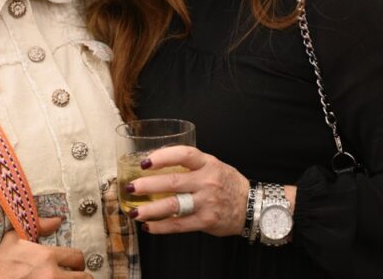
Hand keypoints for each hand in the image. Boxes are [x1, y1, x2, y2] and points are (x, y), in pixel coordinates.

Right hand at [0, 217, 89, 278]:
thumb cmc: (0, 264)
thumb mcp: (14, 240)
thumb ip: (38, 227)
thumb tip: (57, 220)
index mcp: (47, 256)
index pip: (77, 257)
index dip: (78, 262)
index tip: (74, 266)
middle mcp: (52, 274)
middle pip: (83, 278)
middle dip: (80, 277)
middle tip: (73, 277)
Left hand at [126, 146, 249, 236]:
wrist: (251, 206)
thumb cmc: (227, 183)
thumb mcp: (213, 165)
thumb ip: (190, 164)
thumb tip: (158, 162)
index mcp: (208, 163)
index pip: (183, 155)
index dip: (162, 156)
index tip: (144, 161)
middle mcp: (207, 181)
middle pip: (173, 181)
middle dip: (148, 185)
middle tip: (130, 187)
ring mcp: (206, 202)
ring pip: (174, 205)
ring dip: (150, 209)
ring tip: (134, 212)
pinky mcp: (206, 221)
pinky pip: (179, 225)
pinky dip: (162, 227)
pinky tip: (149, 226)